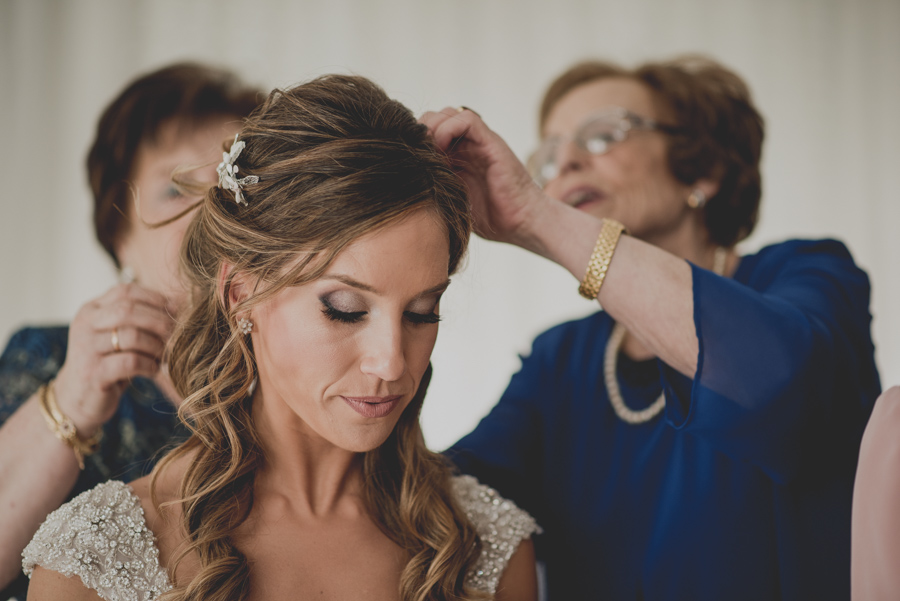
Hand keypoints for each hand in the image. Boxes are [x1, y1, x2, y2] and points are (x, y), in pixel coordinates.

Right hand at [53, 283, 174, 433]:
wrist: (78, 399)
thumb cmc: (107, 362)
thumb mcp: (118, 334)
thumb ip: (138, 318)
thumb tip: (178, 304)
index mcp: (91, 310)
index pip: (125, 291)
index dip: (155, 298)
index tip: (175, 311)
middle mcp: (85, 325)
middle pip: (129, 310)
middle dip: (159, 321)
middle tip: (176, 334)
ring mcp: (86, 349)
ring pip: (132, 336)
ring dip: (157, 346)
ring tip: (164, 355)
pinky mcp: (93, 373)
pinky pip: (130, 362)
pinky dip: (149, 365)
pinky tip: (154, 369)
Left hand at [420, 107, 548, 250]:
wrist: (522, 223)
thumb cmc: (491, 219)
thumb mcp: (452, 201)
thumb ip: (434, 187)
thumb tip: (404, 183)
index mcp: (457, 157)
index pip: (428, 131)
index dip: (415, 140)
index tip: (408, 158)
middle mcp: (468, 145)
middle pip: (435, 117)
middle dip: (420, 131)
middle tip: (415, 153)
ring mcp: (480, 142)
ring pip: (448, 113)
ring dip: (432, 128)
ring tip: (428, 152)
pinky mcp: (491, 142)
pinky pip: (466, 119)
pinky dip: (448, 128)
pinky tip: (441, 149)